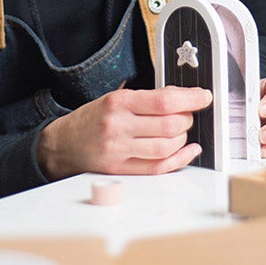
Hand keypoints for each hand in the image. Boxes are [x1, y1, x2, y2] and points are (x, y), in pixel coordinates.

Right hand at [37, 86, 210, 179]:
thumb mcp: (114, 98)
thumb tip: (182, 97)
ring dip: (183, 138)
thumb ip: (146, 98)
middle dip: (188, 119)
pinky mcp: (121, 170)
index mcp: (118, 102)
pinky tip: (188, 150)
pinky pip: (158, 168)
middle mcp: (118, 126)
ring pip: (167, 147)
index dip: (191, 98)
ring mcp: (119, 151)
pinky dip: (180, 160)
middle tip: (189, 114)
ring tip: (182, 131)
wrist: (61, 145)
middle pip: (169, 125)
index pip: (164, 100)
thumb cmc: (91, 119)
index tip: (204, 96)